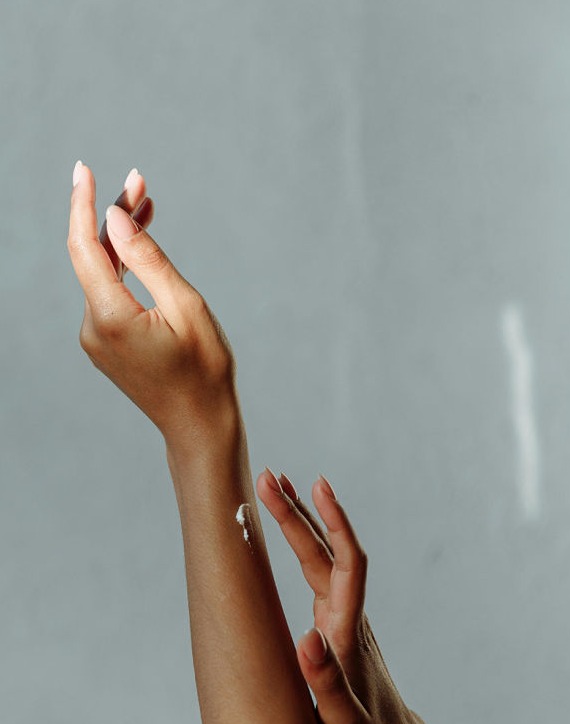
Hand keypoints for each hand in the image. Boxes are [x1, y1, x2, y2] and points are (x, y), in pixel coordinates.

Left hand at [67, 164, 236, 446]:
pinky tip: (138, 246)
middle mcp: (93, 329)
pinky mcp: (105, 344)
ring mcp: (96, 339)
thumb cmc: (204, 370)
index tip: (83, 169)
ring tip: (146, 204)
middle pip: (93, 257)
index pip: (85, 248)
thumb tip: (114, 218)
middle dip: (112, 217)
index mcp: (111, 318)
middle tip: (140, 182)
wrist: (200, 426)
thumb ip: (148, 259)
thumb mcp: (186, 306)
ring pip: (100, 275)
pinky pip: (107, 295)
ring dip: (120, 241)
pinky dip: (122, 269)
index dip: (82, 204)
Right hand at [256, 469, 417, 723]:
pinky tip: (289, 535)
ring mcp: (341, 616)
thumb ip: (326, 684)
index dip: (335, 524)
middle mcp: (347, 614)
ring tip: (275, 487)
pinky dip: (302, 545)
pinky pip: (317, 572)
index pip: (346, 564)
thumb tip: (307, 639)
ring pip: (321, 557)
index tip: (317, 488)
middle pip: (326, 551)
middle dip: (299, 512)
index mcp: (347, 630)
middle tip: (269, 476)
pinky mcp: (333, 623)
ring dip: (300, 521)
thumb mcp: (342, 721)